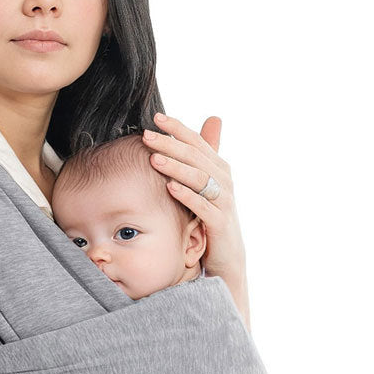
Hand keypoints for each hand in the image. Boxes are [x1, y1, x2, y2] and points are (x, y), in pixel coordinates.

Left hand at [141, 112, 246, 288]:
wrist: (227, 256)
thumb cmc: (211, 216)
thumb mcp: (205, 186)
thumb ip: (201, 157)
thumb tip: (211, 119)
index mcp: (218, 168)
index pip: (197, 141)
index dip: (178, 129)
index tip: (155, 118)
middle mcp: (224, 181)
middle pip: (196, 157)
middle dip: (170, 144)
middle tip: (146, 136)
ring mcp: (224, 202)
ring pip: (199, 178)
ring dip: (176, 167)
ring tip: (154, 159)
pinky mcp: (219, 224)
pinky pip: (202, 206)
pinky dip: (186, 195)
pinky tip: (170, 187)